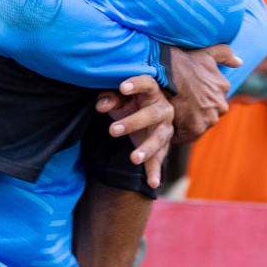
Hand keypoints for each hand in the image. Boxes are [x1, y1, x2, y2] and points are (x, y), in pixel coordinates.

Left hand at [96, 74, 175, 188]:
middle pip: (152, 115)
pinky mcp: (162, 148)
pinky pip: (159, 161)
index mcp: (152, 92)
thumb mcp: (119, 99)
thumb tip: (100, 105)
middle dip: (133, 123)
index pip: (147, 83)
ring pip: (158, 140)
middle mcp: (162, 110)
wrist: (146, 117)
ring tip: (133, 159)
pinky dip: (155, 172)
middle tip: (112, 131)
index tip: (122, 88)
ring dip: (147, 150)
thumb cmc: (129, 102)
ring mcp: (165, 130)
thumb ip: (110, 98)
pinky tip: (153, 183)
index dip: (136, 84)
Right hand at [169, 44, 240, 143]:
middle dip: (195, 112)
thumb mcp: (207, 51)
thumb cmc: (183, 60)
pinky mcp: (196, 129)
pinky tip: (169, 125)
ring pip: (198, 125)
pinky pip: (188, 136)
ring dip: (187, 124)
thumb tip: (239, 62)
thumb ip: (225, 54)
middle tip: (178, 106)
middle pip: (208, 114)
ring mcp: (209, 118)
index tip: (187, 96)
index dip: (199, 99)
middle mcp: (220, 105)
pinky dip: (179, 134)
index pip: (213, 99)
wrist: (165, 70)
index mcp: (223, 87)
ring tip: (172, 116)